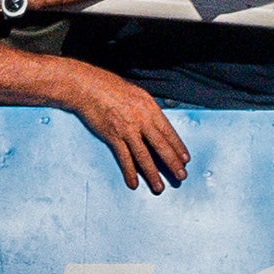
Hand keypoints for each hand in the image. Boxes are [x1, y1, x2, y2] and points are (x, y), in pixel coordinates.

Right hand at [68, 72, 189, 192]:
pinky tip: (134, 183)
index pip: (169, 132)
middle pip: (161, 146)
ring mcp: (127, 130)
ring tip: (159, 187)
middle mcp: (141, 120)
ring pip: (144, 156)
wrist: (88, 87)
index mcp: (151, 109)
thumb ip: (150, 111)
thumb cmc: (112, 88)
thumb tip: (159, 126)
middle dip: (173, 163)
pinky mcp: (113, 136)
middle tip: (181, 176)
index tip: (185, 159)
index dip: (178, 147)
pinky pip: (124, 158)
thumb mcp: (138, 95)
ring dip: (153, 174)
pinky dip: (129, 172)